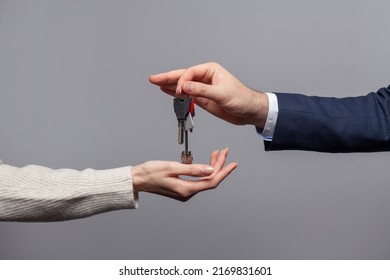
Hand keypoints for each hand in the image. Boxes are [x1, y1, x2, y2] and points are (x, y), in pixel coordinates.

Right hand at [131, 148, 237, 200]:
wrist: (137, 179)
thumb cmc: (150, 172)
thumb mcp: (172, 167)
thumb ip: (192, 169)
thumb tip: (210, 169)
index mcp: (186, 190)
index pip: (212, 181)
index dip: (224, 171)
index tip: (233, 163)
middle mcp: (187, 193)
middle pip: (210, 179)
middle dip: (219, 165)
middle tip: (224, 151)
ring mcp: (185, 191)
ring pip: (205, 179)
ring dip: (212, 166)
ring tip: (217, 153)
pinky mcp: (182, 188)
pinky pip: (198, 179)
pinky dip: (204, 169)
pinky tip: (206, 161)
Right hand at [149, 62, 268, 127]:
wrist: (249, 111)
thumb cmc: (242, 99)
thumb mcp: (222, 94)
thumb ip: (202, 90)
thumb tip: (185, 86)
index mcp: (211, 70)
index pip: (190, 73)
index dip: (182, 82)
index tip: (181, 92)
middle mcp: (205, 78)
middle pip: (182, 76)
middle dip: (168, 78)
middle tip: (153, 78)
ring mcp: (202, 88)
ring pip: (182, 85)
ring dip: (169, 85)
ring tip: (156, 83)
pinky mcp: (202, 99)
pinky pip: (187, 95)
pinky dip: (177, 94)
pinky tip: (167, 91)